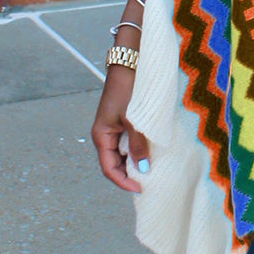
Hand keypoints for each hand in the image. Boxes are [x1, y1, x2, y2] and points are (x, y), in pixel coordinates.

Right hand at [91, 66, 149, 193]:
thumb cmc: (128, 91)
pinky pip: (128, 143)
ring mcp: (114, 129)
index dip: (123, 181)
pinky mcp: (123, 122)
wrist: (129, 65)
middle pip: (115, 164)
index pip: (109, 168)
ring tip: (151, 170)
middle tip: (148, 183)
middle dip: (129, 175)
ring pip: (123, 154)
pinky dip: (138, 150)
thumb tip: (143, 168)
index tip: (140, 188)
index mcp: (101, 137)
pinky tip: (151, 153)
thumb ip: (138, 145)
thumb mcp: (134, 121)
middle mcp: (105, 135)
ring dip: (135, 163)